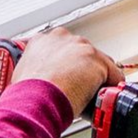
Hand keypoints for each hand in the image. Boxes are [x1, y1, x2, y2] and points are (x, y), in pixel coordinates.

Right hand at [9, 27, 123, 115]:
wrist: (35, 100)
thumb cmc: (26, 95)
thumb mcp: (23, 78)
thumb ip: (34, 73)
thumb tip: (38, 85)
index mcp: (41, 41)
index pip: (63, 50)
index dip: (68, 67)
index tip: (68, 79)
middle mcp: (62, 38)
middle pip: (83, 54)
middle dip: (84, 71)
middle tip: (79, 89)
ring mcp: (81, 47)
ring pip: (100, 63)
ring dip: (97, 79)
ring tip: (90, 96)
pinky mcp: (97, 59)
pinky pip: (115, 75)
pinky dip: (112, 88)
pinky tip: (103, 98)